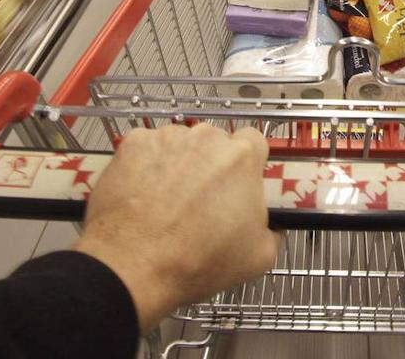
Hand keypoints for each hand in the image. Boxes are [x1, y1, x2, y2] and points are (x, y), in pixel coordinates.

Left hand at [75, 124, 280, 330]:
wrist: (134, 267)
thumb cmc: (199, 261)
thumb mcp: (259, 256)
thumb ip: (272, 228)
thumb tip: (268, 223)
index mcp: (242, 157)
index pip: (254, 142)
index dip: (248, 164)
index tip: (239, 185)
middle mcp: (205, 137)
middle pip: (214, 143)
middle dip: (210, 165)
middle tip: (201, 201)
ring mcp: (166, 137)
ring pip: (179, 145)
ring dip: (178, 165)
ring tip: (166, 202)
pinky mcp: (132, 144)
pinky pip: (147, 150)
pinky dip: (146, 166)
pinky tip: (141, 196)